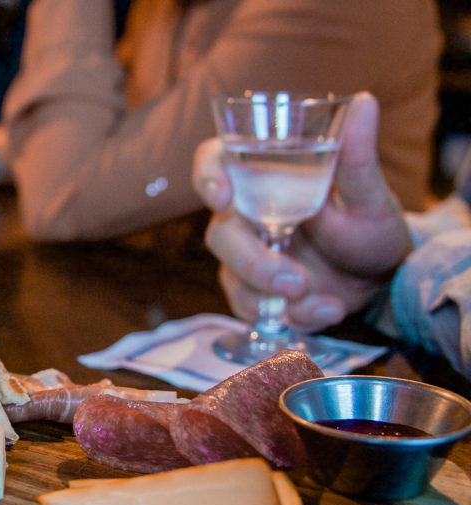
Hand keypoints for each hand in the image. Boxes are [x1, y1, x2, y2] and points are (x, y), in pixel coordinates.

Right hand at [193, 92, 411, 330]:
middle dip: (253, 261)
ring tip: (322, 301)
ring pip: (231, 276)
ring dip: (270, 295)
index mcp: (262, 177)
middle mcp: (245, 215)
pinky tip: (328, 310)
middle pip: (220, 234)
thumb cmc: (369, 227)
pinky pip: (251, 309)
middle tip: (295, 280)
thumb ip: (357, 156)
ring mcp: (246, 256)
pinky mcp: (254, 292)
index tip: (223, 197)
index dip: (207, 176)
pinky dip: (291, 316)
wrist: (382, 280)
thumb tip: (364, 101)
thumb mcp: (369, 195)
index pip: (214, 162)